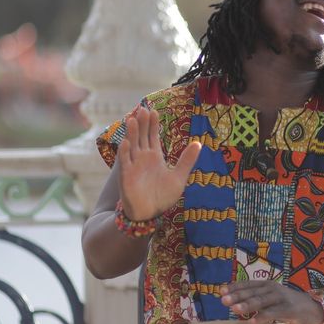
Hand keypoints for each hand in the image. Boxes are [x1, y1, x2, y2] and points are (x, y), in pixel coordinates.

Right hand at [116, 105, 200, 220]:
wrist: (150, 214)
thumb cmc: (162, 197)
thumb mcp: (179, 177)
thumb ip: (187, 160)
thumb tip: (198, 143)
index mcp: (155, 157)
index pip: (153, 136)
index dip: (153, 124)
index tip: (154, 111)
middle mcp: (142, 158)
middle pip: (141, 136)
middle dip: (142, 123)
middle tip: (143, 109)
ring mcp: (133, 166)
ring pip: (131, 145)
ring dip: (132, 133)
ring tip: (133, 119)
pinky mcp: (126, 177)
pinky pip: (124, 162)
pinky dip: (124, 152)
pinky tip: (126, 142)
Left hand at [220, 281, 323, 323]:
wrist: (314, 307)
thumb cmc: (287, 304)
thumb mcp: (271, 299)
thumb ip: (256, 299)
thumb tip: (235, 304)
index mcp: (267, 285)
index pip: (248, 284)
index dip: (235, 287)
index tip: (221, 291)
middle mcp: (273, 289)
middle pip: (252, 292)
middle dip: (237, 296)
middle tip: (223, 300)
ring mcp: (281, 298)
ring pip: (262, 301)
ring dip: (247, 305)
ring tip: (235, 309)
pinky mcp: (289, 310)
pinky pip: (274, 313)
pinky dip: (262, 317)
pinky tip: (252, 322)